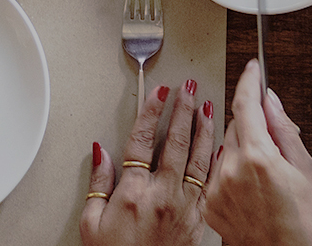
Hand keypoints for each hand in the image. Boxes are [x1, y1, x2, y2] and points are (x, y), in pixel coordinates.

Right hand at [80, 81, 214, 245]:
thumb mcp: (91, 223)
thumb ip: (97, 183)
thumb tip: (100, 151)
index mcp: (134, 192)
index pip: (143, 139)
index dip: (152, 111)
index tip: (159, 92)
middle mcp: (163, 195)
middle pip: (176, 142)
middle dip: (183, 109)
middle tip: (188, 87)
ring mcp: (184, 208)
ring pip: (199, 159)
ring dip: (204, 129)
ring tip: (208, 106)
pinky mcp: (198, 221)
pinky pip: (210, 183)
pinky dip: (216, 161)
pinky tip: (220, 147)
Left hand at [204, 59, 311, 245]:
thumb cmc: (306, 229)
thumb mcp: (306, 172)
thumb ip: (284, 129)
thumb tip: (270, 100)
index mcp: (258, 157)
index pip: (246, 102)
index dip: (249, 80)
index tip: (252, 68)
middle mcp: (231, 169)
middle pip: (236, 124)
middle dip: (253, 125)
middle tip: (274, 144)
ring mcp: (217, 188)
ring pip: (225, 147)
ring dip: (241, 149)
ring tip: (265, 177)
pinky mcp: (210, 204)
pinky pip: (217, 172)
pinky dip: (231, 171)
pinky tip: (250, 190)